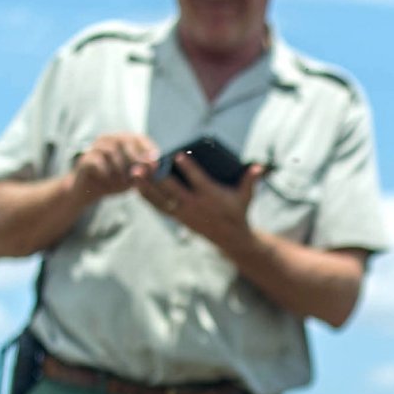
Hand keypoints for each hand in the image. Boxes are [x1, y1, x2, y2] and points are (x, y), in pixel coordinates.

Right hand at [70, 133, 156, 204]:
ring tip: (123, 182)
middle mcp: (109, 139)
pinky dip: (106, 173)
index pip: (139, 138)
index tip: (155, 164)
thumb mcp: (133, 179)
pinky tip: (109, 181)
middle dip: (135, 159)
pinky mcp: (85, 158)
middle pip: (126, 141)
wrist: (89, 191)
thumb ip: (143, 172)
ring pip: (111, 150)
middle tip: (138, 175)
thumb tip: (153, 166)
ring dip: (120, 168)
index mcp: (123, 141)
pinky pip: (98, 161)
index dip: (149, 149)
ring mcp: (95, 147)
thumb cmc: (114, 181)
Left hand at [140, 157, 260, 250]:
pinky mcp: (177, 216)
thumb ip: (250, 180)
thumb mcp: (246, 196)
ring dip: (146, 185)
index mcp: (211, 196)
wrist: (230, 238)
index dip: (188, 168)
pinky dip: (146, 196)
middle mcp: (194, 204)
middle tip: (149, 160)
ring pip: (161, 198)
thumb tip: (259, 166)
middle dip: (159, 175)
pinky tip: (135, 185)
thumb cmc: (237, 211)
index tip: (178, 155)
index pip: (198, 180)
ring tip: (134, 171)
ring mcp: (183, 212)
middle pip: (173, 189)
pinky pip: (158, 206)